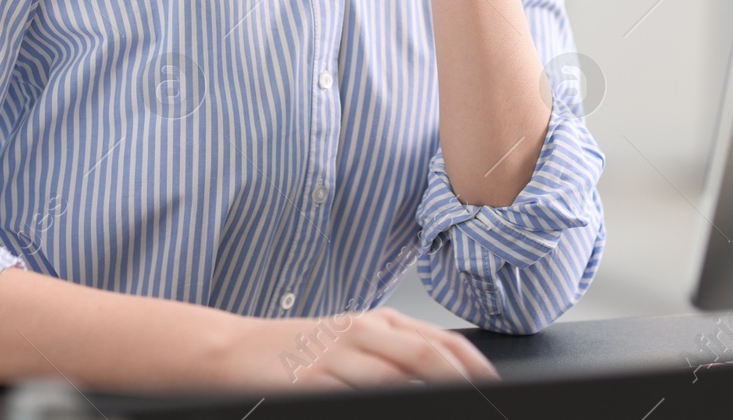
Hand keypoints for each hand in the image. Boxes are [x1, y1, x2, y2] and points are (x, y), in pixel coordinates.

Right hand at [205, 307, 500, 391]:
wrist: (236, 350)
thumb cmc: (299, 352)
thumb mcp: (353, 344)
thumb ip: (395, 357)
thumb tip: (443, 377)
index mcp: (379, 323)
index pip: (442, 343)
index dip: (476, 369)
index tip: (497, 390)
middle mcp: (363, 333)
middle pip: (428, 358)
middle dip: (463, 384)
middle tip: (485, 403)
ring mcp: (338, 356)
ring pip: (397, 378)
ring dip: (429, 397)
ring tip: (455, 409)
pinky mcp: (313, 381)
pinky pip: (356, 398)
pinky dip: (380, 406)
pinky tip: (394, 412)